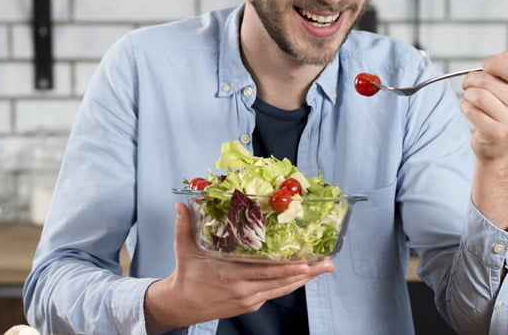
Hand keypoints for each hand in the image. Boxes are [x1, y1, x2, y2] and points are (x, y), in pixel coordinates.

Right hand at [144, 202, 333, 333]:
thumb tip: (180, 203)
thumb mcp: (184, 249)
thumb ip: (184, 225)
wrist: (181, 305)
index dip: (287, 268)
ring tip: (323, 269)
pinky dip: (290, 285)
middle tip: (327, 263)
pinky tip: (303, 277)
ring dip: (304, 280)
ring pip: (282, 289)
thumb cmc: (187, 276)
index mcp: (229, 274)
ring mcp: (248, 298)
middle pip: (281, 281)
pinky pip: (275, 293)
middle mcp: (243, 288)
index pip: (264, 271)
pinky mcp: (250, 304)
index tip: (306, 261)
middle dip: (307, 272)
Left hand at [460, 51, 507, 162]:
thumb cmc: (502, 111)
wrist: (501, 146)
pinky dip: (464, 107)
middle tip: (468, 84)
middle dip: (471, 79)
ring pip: (477, 95)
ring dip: (467, 93)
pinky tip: (470, 110)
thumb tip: (505, 56)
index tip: (484, 67)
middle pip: (486, 80)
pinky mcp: (495, 133)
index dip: (492, 63)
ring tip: (470, 97)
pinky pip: (470, 110)